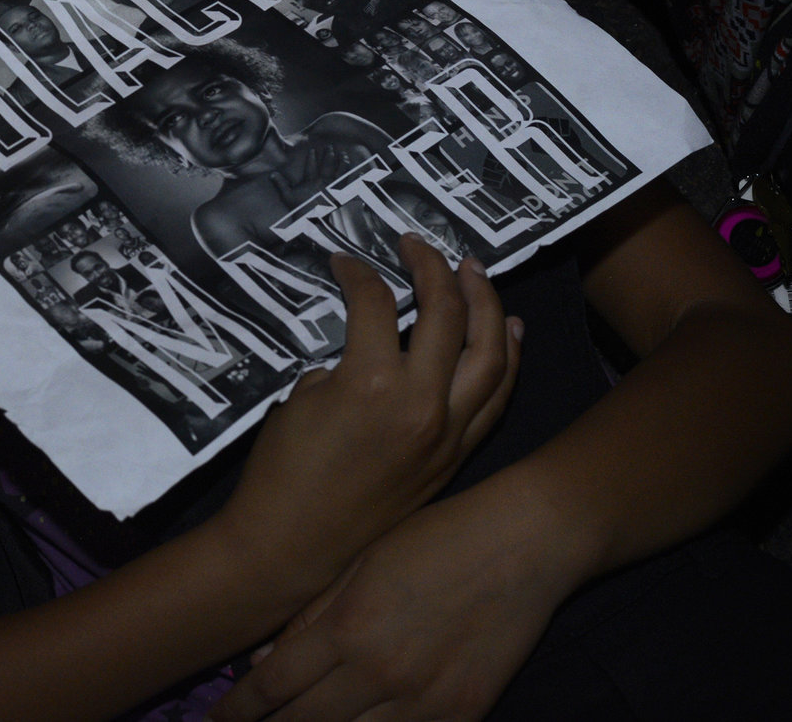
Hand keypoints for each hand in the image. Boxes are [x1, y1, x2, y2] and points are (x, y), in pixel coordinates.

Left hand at [209, 485, 579, 721]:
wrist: (523, 544)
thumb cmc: (434, 539)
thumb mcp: (359, 562)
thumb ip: (312, 615)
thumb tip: (266, 659)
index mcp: (347, 627)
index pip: (273, 685)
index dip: (240, 709)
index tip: (217, 719)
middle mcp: (379, 672)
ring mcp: (424, 701)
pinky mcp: (463, 714)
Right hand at [210, 238, 520, 597]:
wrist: (295, 546)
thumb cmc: (283, 472)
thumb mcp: (303, 398)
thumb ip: (345, 364)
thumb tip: (373, 347)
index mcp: (371, 383)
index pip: (376, 302)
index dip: (358, 272)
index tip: (345, 260)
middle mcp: (422, 404)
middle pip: (448, 314)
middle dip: (434, 268)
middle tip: (418, 245)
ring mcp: (448, 433)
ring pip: (492, 354)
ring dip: (487, 304)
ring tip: (474, 273)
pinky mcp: (456, 456)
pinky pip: (496, 398)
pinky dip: (507, 359)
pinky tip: (508, 331)